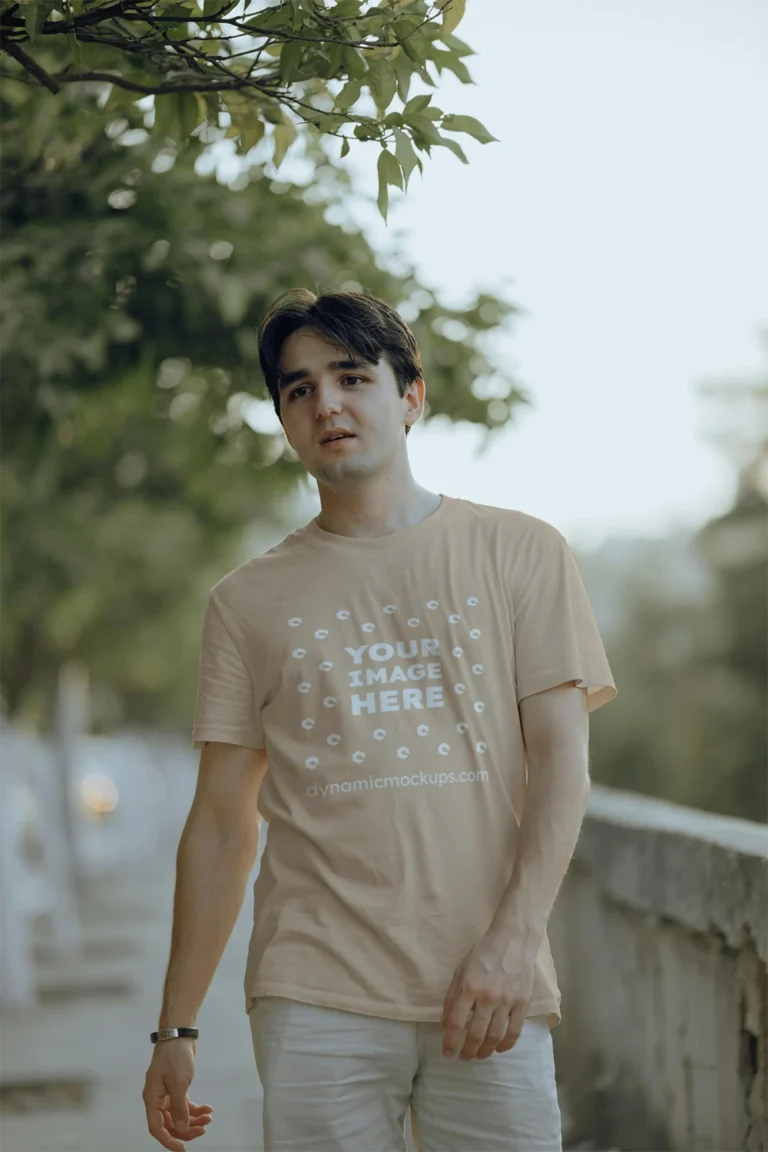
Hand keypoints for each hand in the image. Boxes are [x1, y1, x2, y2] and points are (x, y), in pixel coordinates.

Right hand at [143, 1038, 212, 1150]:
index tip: (182, 1149)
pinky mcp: (176, 1087)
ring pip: (178, 1114)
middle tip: (203, 1129)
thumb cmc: (175, 1057)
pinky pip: (184, 1104)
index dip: (168, 1141)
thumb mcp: (178, 1084)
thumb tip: (181, 1128)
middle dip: (186, 1129)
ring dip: (193, 1118)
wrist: (179, 1034)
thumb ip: (179, 1108)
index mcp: (152, 1099)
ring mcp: (166, 1093)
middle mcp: (157, 1099)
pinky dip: (195, 1108)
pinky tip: (208, 1108)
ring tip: (208, 1117)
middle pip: (169, 1123)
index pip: (156, 1128)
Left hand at [441, 934, 534, 1060]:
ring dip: (485, 1051)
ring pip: (495, 1036)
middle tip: (464, 1057)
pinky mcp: (523, 1002)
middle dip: (468, 1051)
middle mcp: (487, 996)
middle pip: (476, 1034)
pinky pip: (515, 1031)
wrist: (512, 941)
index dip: (450, 1041)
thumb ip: (451, 997)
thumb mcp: (460, 971)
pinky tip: (499, 1049)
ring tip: (479, 1055)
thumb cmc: (483, 955)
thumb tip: (445, 1024)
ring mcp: (507, 1000)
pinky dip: (506, 1045)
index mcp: (468, 987)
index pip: (456, 1022)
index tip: (447, 1052)